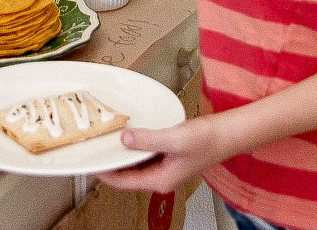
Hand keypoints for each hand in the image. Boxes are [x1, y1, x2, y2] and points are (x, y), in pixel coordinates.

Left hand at [96, 117, 218, 194]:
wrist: (226, 135)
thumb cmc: (206, 141)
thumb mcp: (174, 139)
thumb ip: (148, 140)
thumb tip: (124, 139)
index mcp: (160, 180)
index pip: (124, 182)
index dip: (105, 174)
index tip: (89, 164)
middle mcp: (161, 177)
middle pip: (128, 174)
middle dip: (111, 164)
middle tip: (94, 149)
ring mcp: (165, 167)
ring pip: (136, 164)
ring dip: (122, 154)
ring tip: (106, 141)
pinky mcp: (169, 155)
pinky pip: (145, 154)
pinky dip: (135, 146)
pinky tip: (129, 135)